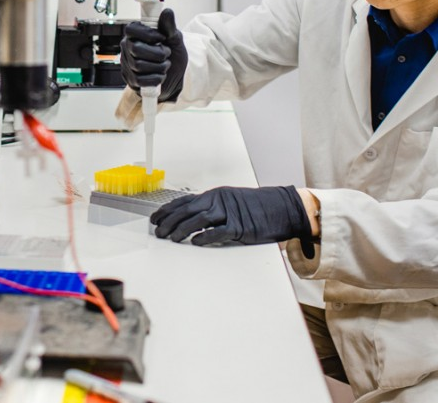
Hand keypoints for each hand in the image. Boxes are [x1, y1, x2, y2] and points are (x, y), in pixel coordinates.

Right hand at [120, 8, 187, 102]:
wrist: (176, 78)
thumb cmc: (173, 57)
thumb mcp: (175, 40)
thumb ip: (170, 27)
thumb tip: (167, 12)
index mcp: (136, 34)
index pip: (131, 29)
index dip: (147, 34)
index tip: (162, 38)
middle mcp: (128, 48)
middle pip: (135, 49)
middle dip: (157, 53)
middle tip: (166, 54)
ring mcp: (127, 64)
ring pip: (138, 65)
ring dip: (159, 67)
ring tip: (165, 65)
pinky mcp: (130, 80)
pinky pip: (140, 80)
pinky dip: (155, 79)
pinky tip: (160, 76)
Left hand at [150, 185, 315, 254]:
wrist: (282, 208)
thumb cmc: (257, 208)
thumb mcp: (230, 203)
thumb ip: (212, 210)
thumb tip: (189, 221)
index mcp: (216, 195)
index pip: (185, 201)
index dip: (168, 210)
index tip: (155, 218)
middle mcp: (220, 201)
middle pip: (188, 210)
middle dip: (170, 221)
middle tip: (158, 231)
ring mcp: (231, 213)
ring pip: (199, 219)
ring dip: (182, 229)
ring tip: (171, 238)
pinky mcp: (241, 227)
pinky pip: (218, 232)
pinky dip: (205, 237)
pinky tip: (195, 242)